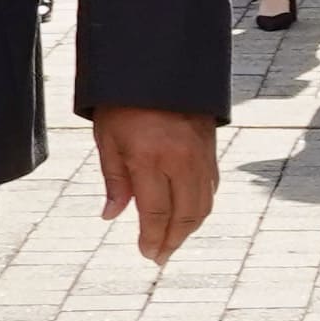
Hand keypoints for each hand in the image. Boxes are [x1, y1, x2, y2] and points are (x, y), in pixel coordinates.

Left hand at [95, 106, 218, 262]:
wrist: (160, 64)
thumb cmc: (125, 101)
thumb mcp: (108, 139)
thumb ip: (114, 180)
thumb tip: (113, 215)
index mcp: (150, 157)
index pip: (155, 212)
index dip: (152, 237)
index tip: (147, 254)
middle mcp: (181, 159)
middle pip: (185, 215)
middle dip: (173, 240)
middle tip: (160, 256)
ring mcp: (200, 154)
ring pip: (203, 204)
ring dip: (190, 228)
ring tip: (173, 241)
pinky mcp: (211, 148)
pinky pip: (211, 187)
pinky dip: (201, 206)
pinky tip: (189, 214)